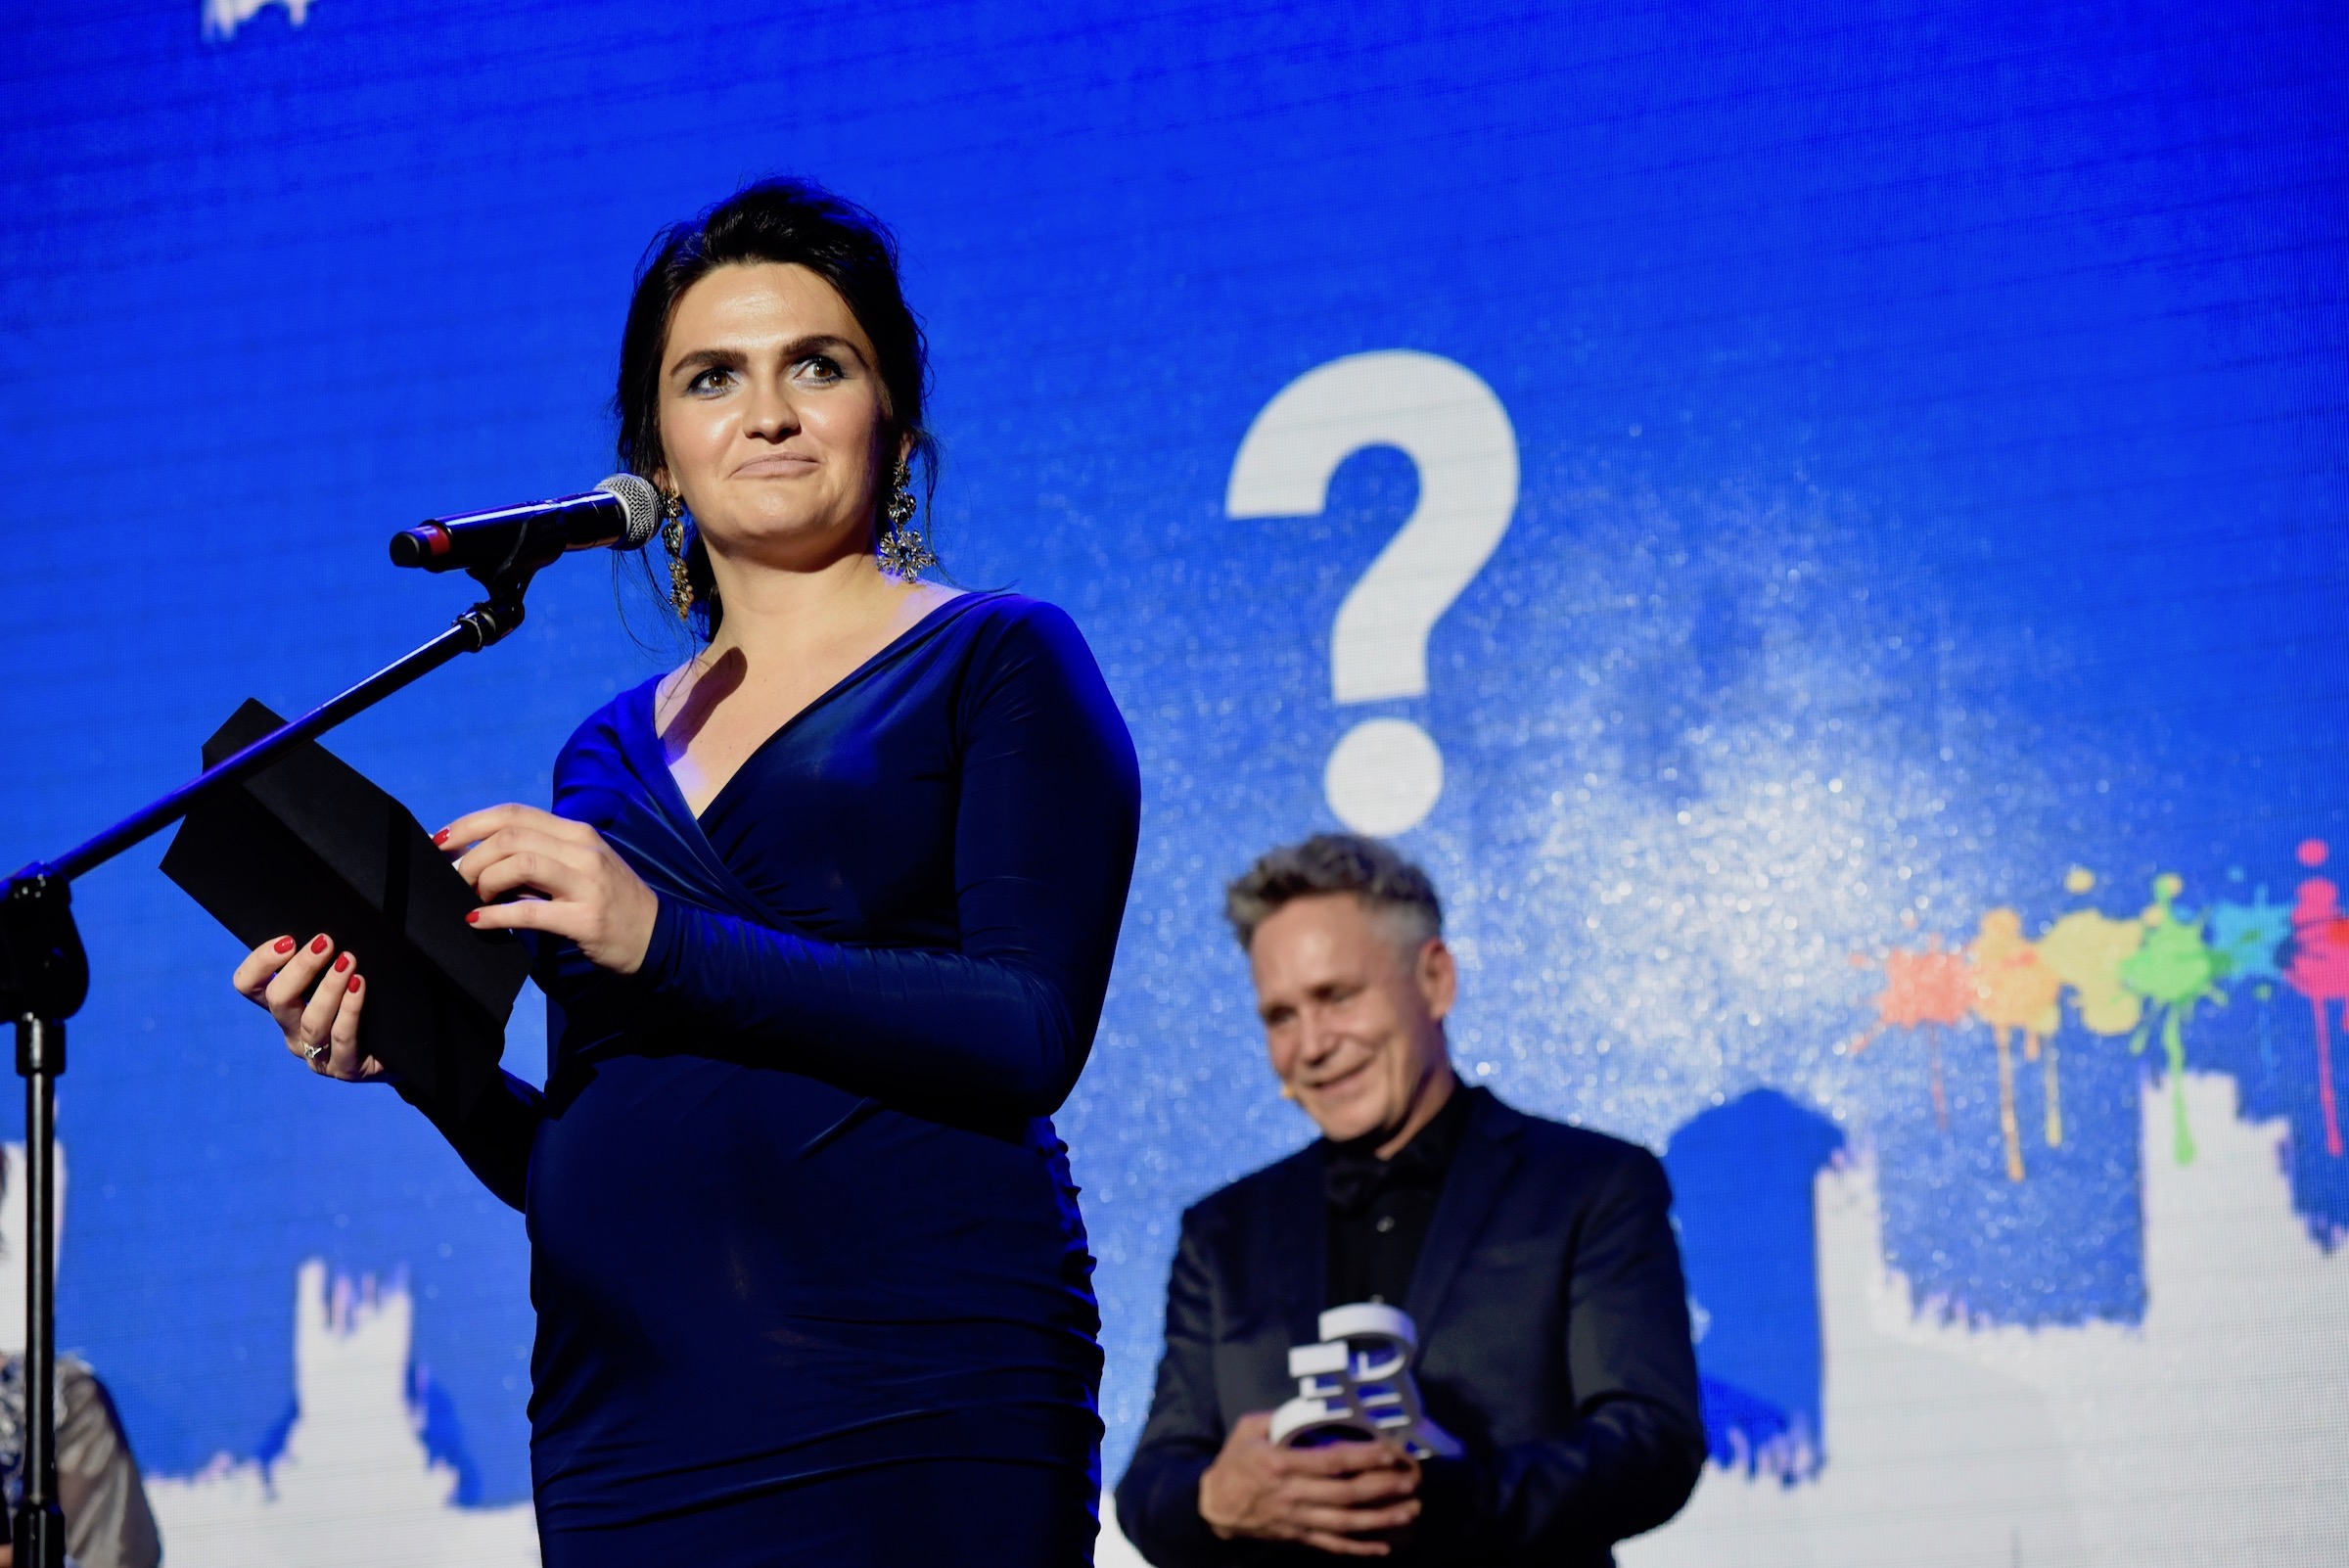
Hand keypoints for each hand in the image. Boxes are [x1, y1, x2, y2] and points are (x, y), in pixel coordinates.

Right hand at [232, 932, 383, 1081]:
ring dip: (329, 987)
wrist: (400, 1050)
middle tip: (325, 943)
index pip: (249, 986)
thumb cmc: (367, 1006)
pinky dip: (350, 1010)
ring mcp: (317, 1055)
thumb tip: (325, 930)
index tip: (287, 940)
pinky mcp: (346, 1068)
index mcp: (284, 1007)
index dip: (260, 963)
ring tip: (348, 961)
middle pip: (279, 1001)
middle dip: (301, 968)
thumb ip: (325, 960)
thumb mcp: (339, 979)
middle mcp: (293, 1031)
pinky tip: (359, 987)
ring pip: (312, 1021)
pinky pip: (343, 1039)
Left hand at [437, 804, 659, 973]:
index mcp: (577, 833)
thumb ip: (539, 858)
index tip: (440, 840)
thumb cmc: (609, 902)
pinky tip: (478, 921)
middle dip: (471, 856)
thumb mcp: (579, 868)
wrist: (657, 937)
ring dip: (483, 880)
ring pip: (520, 863)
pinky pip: (530, 912)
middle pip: (511, 835)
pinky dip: (495, 915)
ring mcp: (587, 883)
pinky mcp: (585, 918)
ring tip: (472, 898)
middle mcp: (583, 850)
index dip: (470, 823)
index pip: (515, 813)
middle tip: (455, 880)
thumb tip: (480, 860)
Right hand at [1197, 1412, 1420, 1555]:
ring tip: (1409, 1510)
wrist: (1216, 1506)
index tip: (1390, 1451)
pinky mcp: (1300, 1537)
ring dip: (1381, 1519)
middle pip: (1346, 1494)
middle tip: (1411, 1480)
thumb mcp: (1249, 1429)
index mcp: (1282, 1464)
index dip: (1364, 1457)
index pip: (1331, 1461)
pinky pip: (1334, 1546)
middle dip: (1383, 1487)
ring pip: (1346, 1523)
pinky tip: (1385, 1547)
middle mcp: (1294, 1495)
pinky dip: (1360, 1549)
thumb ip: (1280, 1417)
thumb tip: (1314, 1408)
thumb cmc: (1235, 1463)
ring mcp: (1299, 1520)